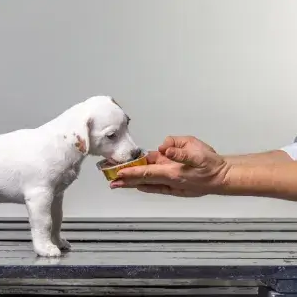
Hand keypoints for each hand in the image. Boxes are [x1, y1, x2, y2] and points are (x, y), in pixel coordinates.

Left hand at [110, 136, 229, 196]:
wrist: (223, 177)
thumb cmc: (210, 162)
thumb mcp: (195, 148)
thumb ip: (177, 148)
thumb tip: (164, 148)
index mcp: (172, 173)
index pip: (146, 173)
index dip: (131, 173)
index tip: (118, 174)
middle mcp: (169, 182)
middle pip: (143, 181)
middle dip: (126, 181)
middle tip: (111, 182)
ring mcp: (172, 186)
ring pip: (148, 184)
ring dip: (133, 184)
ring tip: (119, 183)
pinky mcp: (175, 187)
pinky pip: (156, 186)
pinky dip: (145, 185)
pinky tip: (138, 185)